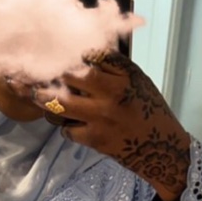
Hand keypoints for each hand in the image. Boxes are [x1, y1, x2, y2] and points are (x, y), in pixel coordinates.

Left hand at [31, 53, 190, 200]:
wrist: (162, 149)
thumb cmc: (149, 110)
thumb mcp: (138, 81)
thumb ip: (114, 66)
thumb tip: (85, 51)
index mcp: (122, 77)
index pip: (90, 56)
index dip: (70, 54)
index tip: (58, 54)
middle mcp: (111, 95)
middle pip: (70, 76)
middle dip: (54, 73)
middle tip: (42, 74)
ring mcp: (101, 118)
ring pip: (61, 103)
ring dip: (47, 99)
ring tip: (39, 95)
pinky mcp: (95, 139)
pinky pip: (68, 129)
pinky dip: (66, 126)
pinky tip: (71, 123)